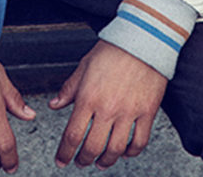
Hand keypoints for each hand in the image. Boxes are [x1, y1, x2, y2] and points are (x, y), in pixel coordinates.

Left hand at [49, 41, 166, 169]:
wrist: (143, 40)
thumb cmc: (113, 50)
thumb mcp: (85, 66)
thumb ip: (69, 89)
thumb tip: (54, 104)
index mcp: (89, 97)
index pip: (72, 135)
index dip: (64, 153)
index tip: (61, 160)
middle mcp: (108, 108)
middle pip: (93, 147)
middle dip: (83, 160)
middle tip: (80, 162)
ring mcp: (129, 112)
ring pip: (116, 149)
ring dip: (106, 161)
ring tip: (100, 162)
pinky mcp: (147, 112)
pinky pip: (139, 142)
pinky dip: (131, 152)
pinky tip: (125, 152)